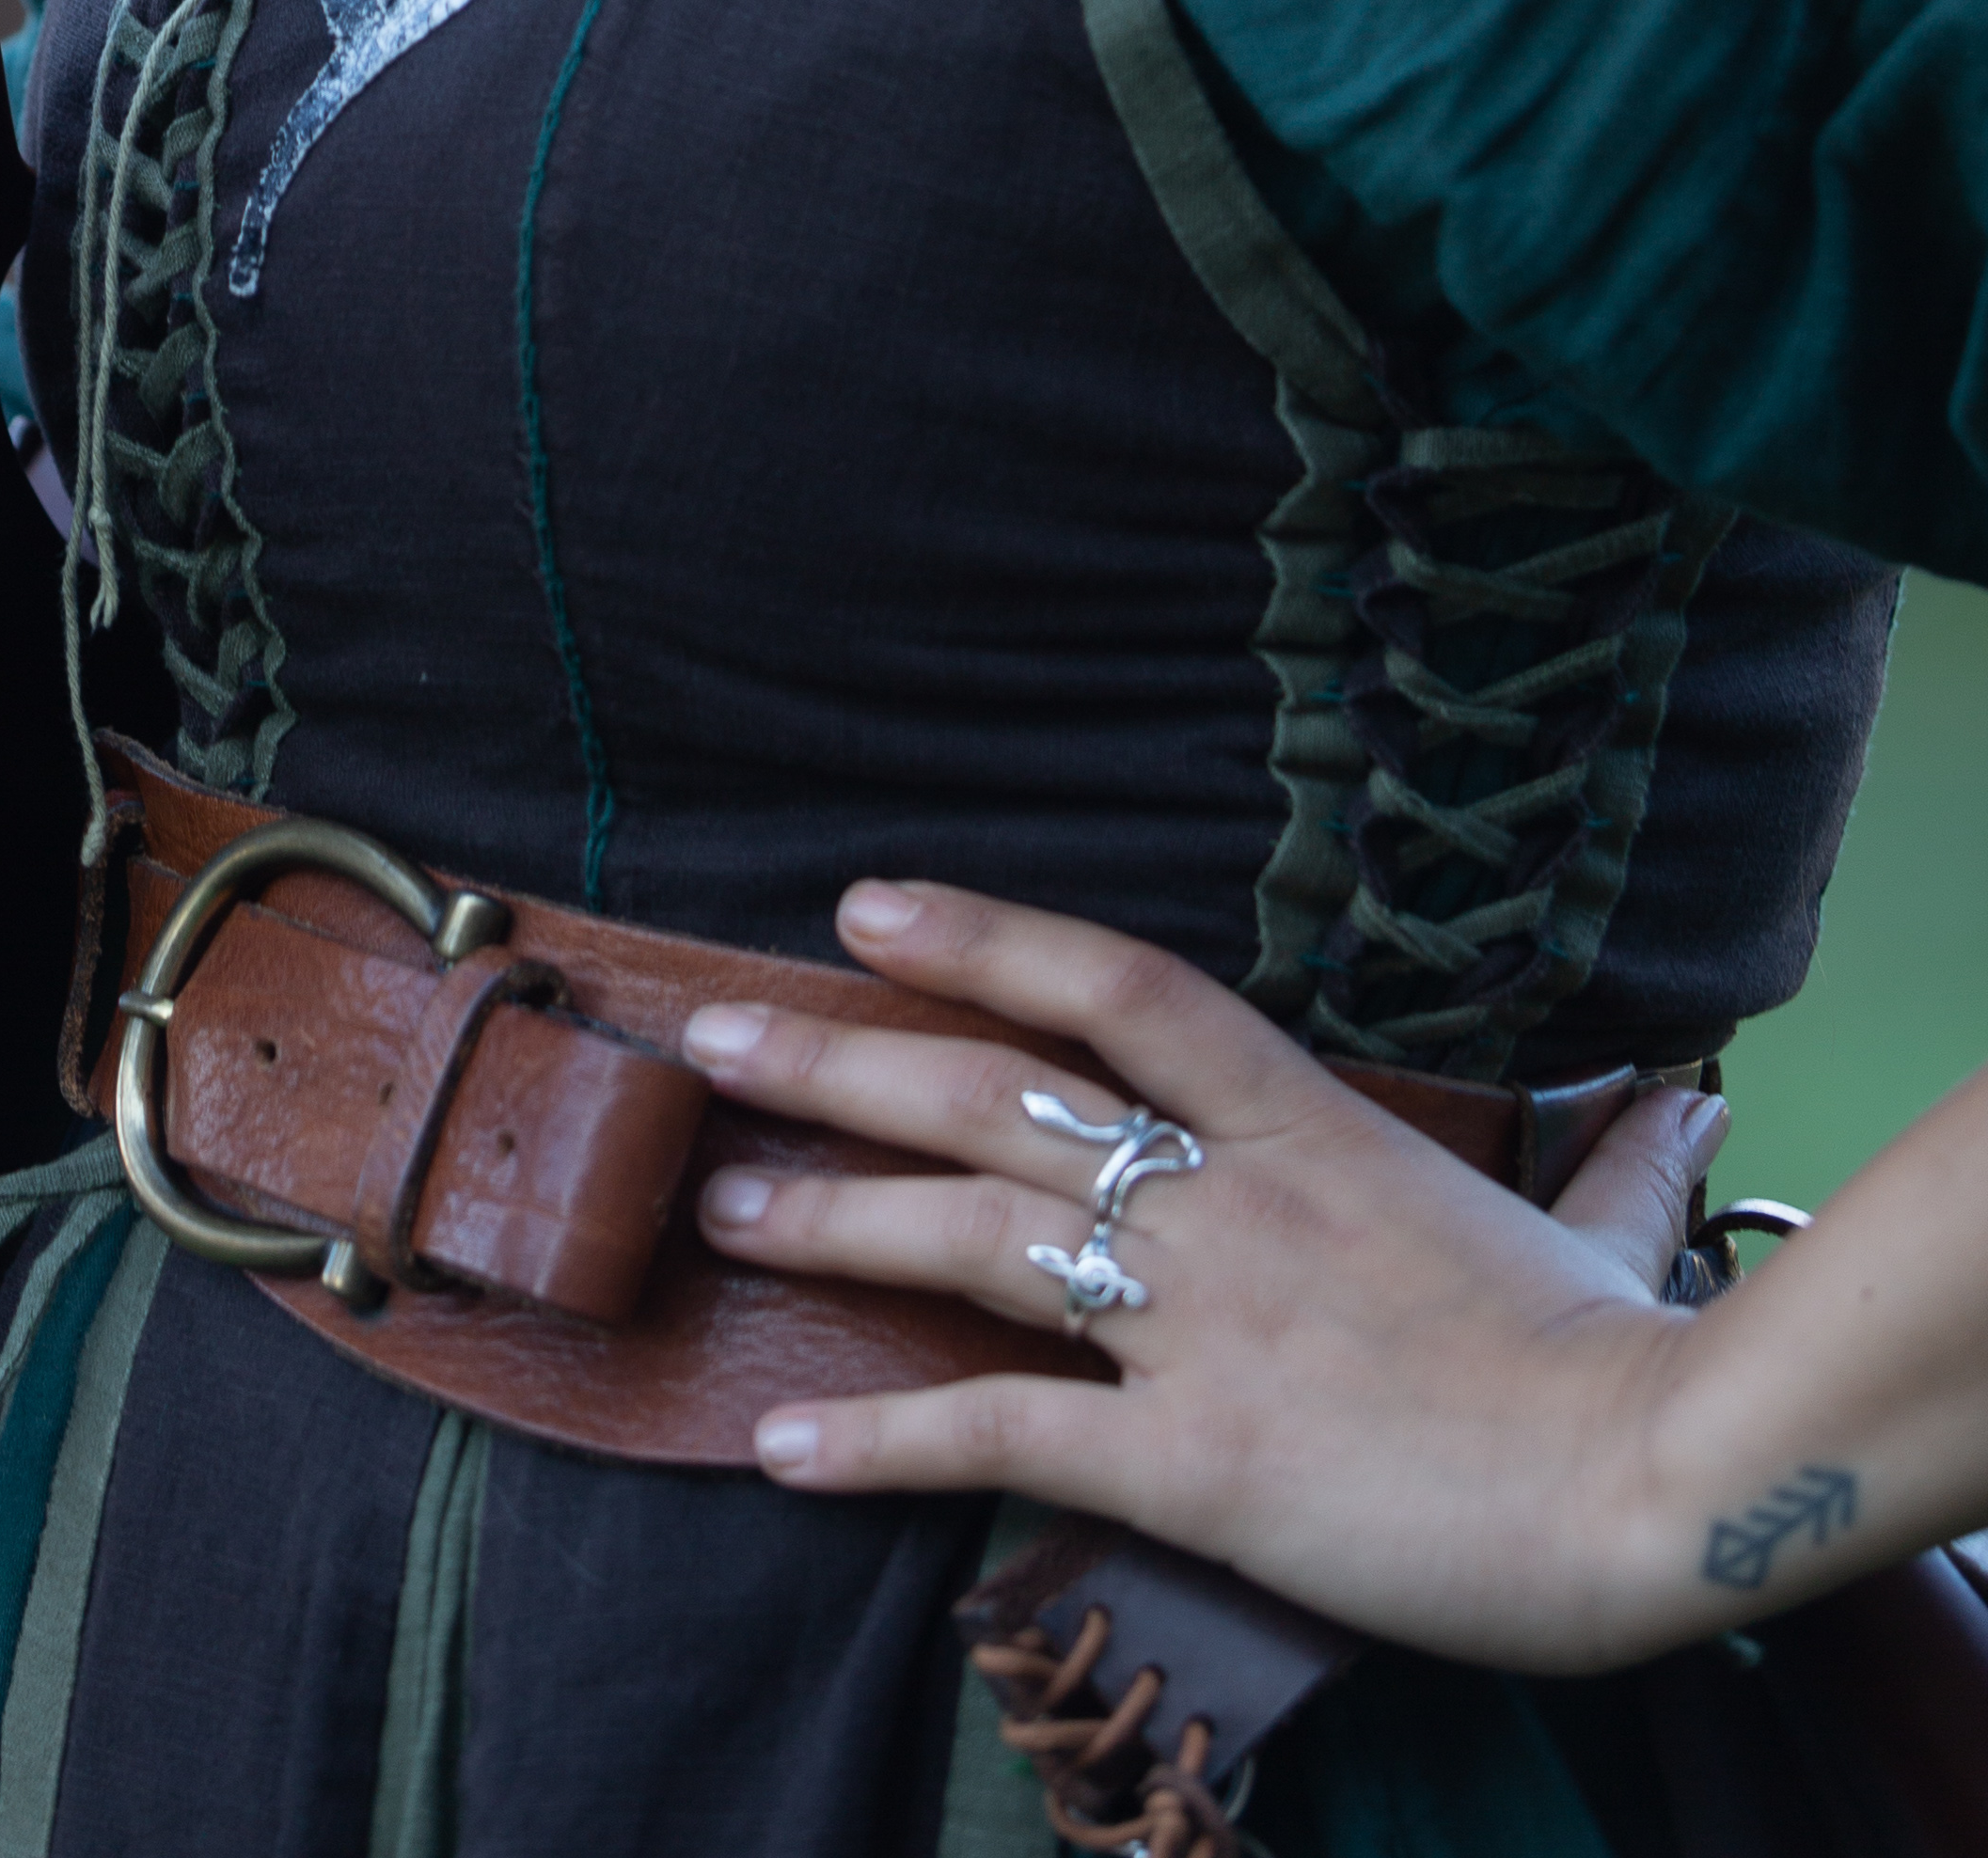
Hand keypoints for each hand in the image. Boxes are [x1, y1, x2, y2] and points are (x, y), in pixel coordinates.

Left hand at [681, 878, 1732, 1675]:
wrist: (1651, 1487)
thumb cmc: (1626, 1361)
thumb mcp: (1601, 1230)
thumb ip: (1608, 1162)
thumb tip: (1679, 1105)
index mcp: (1311, 1130)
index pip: (1120, 988)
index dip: (985, 934)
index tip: (867, 906)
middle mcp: (1231, 1206)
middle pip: (998, 1100)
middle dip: (841, 1061)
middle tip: (716, 1035)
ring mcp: (1204, 1329)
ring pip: (974, 1242)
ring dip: (833, 1218)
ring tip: (728, 1205)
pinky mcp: (1195, 1464)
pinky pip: (1000, 1437)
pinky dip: (880, 1438)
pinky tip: (783, 1442)